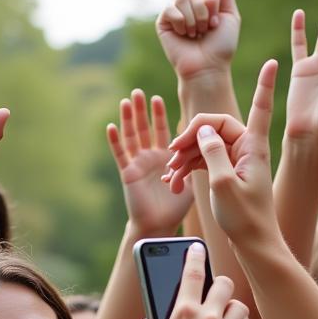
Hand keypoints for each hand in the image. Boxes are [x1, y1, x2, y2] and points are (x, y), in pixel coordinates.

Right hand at [107, 90, 191, 236]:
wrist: (159, 228)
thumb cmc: (177, 209)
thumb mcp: (191, 181)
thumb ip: (197, 161)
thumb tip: (206, 140)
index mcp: (168, 157)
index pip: (167, 132)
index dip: (163, 118)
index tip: (164, 105)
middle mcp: (152, 157)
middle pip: (147, 128)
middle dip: (144, 110)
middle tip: (140, 91)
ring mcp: (140, 164)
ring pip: (133, 136)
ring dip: (130, 118)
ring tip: (127, 100)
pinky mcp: (129, 173)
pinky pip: (120, 155)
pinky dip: (115, 141)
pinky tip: (111, 127)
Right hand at [156, 0, 239, 83]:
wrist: (208, 66)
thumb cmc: (221, 48)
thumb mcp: (231, 19)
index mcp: (200, 6)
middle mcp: (185, 9)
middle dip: (204, 9)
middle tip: (207, 28)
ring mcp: (173, 16)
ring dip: (194, 17)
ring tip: (196, 34)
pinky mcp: (163, 23)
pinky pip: (171, 9)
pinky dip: (182, 21)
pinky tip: (185, 34)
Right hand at [164, 60, 278, 242]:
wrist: (254, 245)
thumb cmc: (244, 218)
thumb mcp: (224, 184)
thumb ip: (212, 152)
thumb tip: (202, 128)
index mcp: (253, 147)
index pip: (259, 108)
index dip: (264, 85)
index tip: (273, 62)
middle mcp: (247, 149)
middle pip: (214, 126)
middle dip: (189, 138)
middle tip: (171, 155)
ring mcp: (237, 161)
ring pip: (205, 145)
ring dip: (184, 158)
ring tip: (170, 177)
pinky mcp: (228, 172)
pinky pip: (204, 160)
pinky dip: (188, 169)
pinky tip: (174, 182)